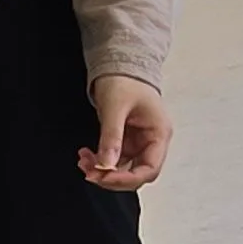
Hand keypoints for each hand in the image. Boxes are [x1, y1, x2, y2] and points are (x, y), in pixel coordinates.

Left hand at [80, 76, 171, 191]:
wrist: (120, 64)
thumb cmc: (124, 80)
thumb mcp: (115, 108)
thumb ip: (111, 137)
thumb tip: (105, 165)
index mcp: (159, 133)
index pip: (149, 169)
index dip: (127, 178)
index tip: (103, 176)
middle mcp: (153, 141)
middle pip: (137, 173)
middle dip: (112, 177)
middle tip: (89, 172)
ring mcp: (140, 142)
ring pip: (124, 169)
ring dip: (103, 170)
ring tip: (83, 161)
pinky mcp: (127, 141)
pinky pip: (115, 159)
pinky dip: (101, 161)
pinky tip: (87, 155)